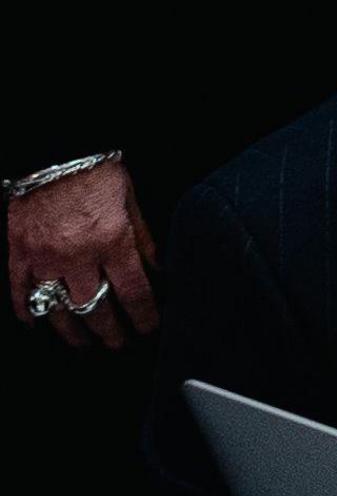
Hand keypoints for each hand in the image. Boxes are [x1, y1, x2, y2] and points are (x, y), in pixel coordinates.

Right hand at [11, 159, 156, 350]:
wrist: (52, 152)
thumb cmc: (94, 171)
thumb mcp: (131, 201)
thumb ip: (143, 239)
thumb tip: (159, 268)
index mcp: (112, 242)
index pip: (133, 291)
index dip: (144, 315)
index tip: (149, 327)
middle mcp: (78, 255)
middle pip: (96, 307)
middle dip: (110, 331)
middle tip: (117, 343)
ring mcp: (44, 257)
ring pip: (58, 307)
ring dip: (72, 330)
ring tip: (83, 342)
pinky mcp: (18, 251)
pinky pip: (20, 290)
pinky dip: (26, 310)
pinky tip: (35, 324)